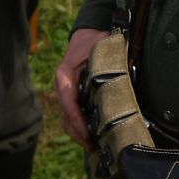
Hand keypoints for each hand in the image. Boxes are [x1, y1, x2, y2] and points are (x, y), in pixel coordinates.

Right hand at [55, 28, 109, 146]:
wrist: (89, 33)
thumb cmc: (95, 41)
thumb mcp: (100, 50)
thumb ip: (105, 68)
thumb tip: (116, 89)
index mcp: (65, 76)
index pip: (68, 104)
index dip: (77, 120)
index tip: (87, 133)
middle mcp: (62, 86)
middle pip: (66, 115)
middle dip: (78, 132)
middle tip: (92, 145)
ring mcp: (65, 91)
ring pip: (66, 117)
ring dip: (77, 132)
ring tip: (92, 145)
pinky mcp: (71, 94)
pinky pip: (71, 113)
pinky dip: (78, 125)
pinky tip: (89, 134)